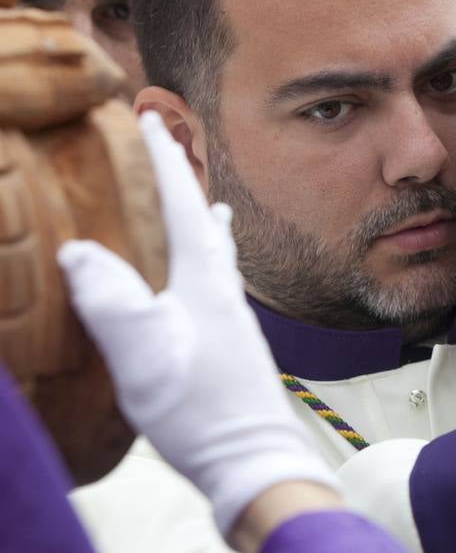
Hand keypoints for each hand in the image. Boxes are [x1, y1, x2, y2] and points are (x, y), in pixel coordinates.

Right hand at [57, 112, 335, 537]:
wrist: (252, 459)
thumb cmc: (202, 407)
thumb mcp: (144, 352)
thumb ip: (111, 300)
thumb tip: (78, 249)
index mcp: (204, 281)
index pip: (184, 205)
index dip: (166, 162)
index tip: (151, 120)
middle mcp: (224, 290)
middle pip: (205, 223)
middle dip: (188, 185)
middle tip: (178, 152)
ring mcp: (230, 318)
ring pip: (215, 255)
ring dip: (203, 224)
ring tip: (208, 206)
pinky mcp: (229, 346)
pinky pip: (214, 286)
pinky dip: (205, 265)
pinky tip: (206, 284)